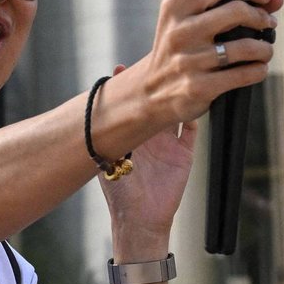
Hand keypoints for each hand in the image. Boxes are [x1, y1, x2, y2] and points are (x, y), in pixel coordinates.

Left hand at [97, 69, 198, 251]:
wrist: (141, 220)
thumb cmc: (119, 194)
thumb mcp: (106, 162)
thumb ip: (102, 141)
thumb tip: (84, 117)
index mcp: (129, 137)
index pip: (129, 106)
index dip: (127, 88)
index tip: (121, 69)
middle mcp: (148, 137)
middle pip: (153, 103)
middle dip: (153, 84)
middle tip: (152, 62)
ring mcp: (168, 143)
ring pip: (175, 110)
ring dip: (177, 93)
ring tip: (178, 73)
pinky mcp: (185, 154)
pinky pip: (193, 129)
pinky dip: (197, 113)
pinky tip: (199, 95)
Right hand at [117, 0, 283, 128]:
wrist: (148, 92)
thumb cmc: (177, 51)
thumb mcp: (189, 21)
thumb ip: (229, 4)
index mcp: (176, 8)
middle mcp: (180, 31)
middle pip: (238, 11)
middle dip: (262, 17)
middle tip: (267, 24)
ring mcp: (189, 60)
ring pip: (247, 46)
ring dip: (264, 48)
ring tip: (263, 51)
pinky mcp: (198, 86)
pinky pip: (245, 74)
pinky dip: (259, 70)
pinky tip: (255, 68)